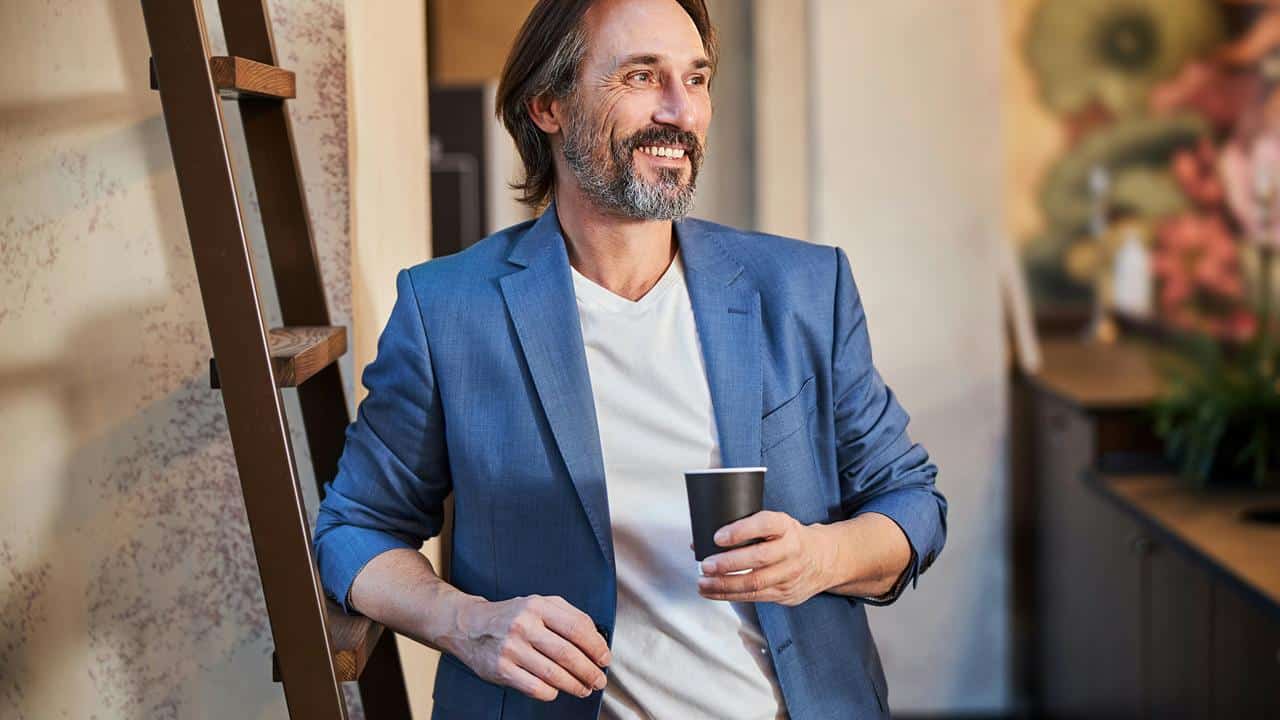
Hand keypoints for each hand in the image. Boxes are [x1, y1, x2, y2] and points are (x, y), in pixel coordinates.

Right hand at [450, 594, 609, 701]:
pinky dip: (552, 692)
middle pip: (567, 654)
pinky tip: (557, 690)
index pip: (577, 627)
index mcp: (537, 606)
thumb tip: (596, 639)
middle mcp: (524, 625)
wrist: (470, 626)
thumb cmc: (512, 616)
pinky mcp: (501, 669)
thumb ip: (568, 615)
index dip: (596, 646)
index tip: (605, 658)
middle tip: (599, 680)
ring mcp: (511, 648)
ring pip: (553, 674)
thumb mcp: (539, 603)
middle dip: (589, 671)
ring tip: (585, 688)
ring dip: (575, 685)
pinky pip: (535, 687)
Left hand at [695, 510, 831, 606]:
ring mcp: (790, 575)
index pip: (765, 524)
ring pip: (755, 583)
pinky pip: (755, 597)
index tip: (717, 537)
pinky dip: (730, 595)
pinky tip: (713, 592)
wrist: (825, 559)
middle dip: (728, 564)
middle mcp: (791, 550)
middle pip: (758, 559)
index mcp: (786, 526)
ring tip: (703, 582)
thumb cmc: (789, 538)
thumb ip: (743, 529)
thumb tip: (700, 539)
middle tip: (705, 565)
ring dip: (724, 585)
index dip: (740, 531)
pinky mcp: (785, 594)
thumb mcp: (775, 524)